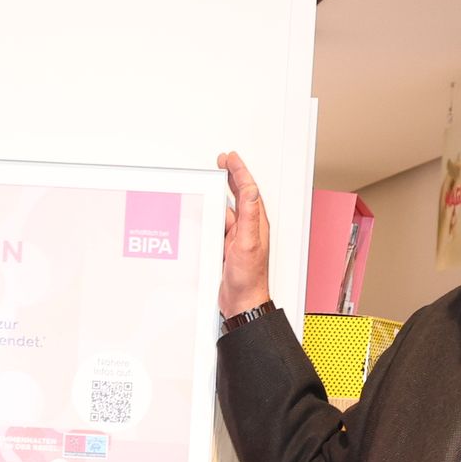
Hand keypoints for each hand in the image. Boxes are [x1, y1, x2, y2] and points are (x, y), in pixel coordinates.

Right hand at [217, 150, 273, 321]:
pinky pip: (218, 225)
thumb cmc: (249, 279)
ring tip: (211, 181)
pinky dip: (211, 215)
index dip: (239, 172)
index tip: (231, 158)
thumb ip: (250, 216)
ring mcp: (237, 237)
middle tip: (223, 162)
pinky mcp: (227, 247)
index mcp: (256, 224)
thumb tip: (251, 190)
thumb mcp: (248, 243)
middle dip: (231, 177)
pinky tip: (204, 212)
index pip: (248, 190)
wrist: (242, 302)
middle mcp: (248, 228)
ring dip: (219, 195)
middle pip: (239, 195)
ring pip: (226, 209)